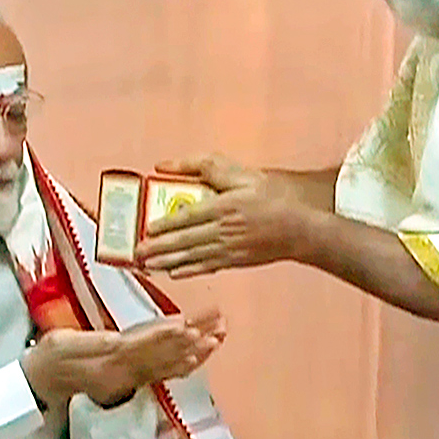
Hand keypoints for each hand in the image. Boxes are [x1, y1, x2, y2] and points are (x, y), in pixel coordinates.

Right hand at [22, 308, 225, 408]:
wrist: (41, 383)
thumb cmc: (49, 357)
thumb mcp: (62, 344)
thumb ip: (91, 343)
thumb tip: (117, 340)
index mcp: (110, 358)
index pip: (145, 344)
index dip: (167, 334)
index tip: (189, 324)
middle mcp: (126, 371)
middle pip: (164, 353)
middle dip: (193, 340)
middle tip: (218, 327)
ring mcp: (130, 378)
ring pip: (167, 365)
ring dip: (194, 352)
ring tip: (217, 340)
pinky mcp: (130, 379)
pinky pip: (161, 374)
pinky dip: (180, 367)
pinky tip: (197, 361)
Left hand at [136, 155, 312, 277]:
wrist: (301, 230)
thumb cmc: (273, 199)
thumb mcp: (243, 175)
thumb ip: (206, 167)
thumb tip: (168, 166)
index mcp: (223, 207)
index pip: (186, 217)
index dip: (163, 225)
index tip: (146, 229)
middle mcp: (223, 230)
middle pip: (184, 241)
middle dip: (158, 248)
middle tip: (136, 253)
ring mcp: (229, 249)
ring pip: (192, 256)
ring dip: (167, 262)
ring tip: (147, 265)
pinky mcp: (236, 261)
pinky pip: (207, 266)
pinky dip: (189, 270)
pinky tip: (174, 273)